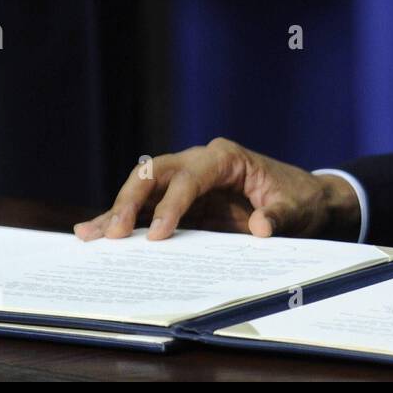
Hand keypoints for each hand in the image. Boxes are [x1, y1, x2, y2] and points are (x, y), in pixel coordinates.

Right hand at [73, 138, 362, 242]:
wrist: (303, 198)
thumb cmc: (298, 198)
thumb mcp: (296, 208)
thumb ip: (279, 216)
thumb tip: (261, 227)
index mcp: (225, 157)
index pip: (189, 177)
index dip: (172, 204)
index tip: (159, 234)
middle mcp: (199, 161)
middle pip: (155, 173)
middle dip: (131, 200)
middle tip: (114, 233)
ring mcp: (187, 178)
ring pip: (143, 188)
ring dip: (118, 210)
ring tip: (89, 234)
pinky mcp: (182, 199)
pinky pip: (148, 206)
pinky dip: (125, 219)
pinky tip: (96, 232)